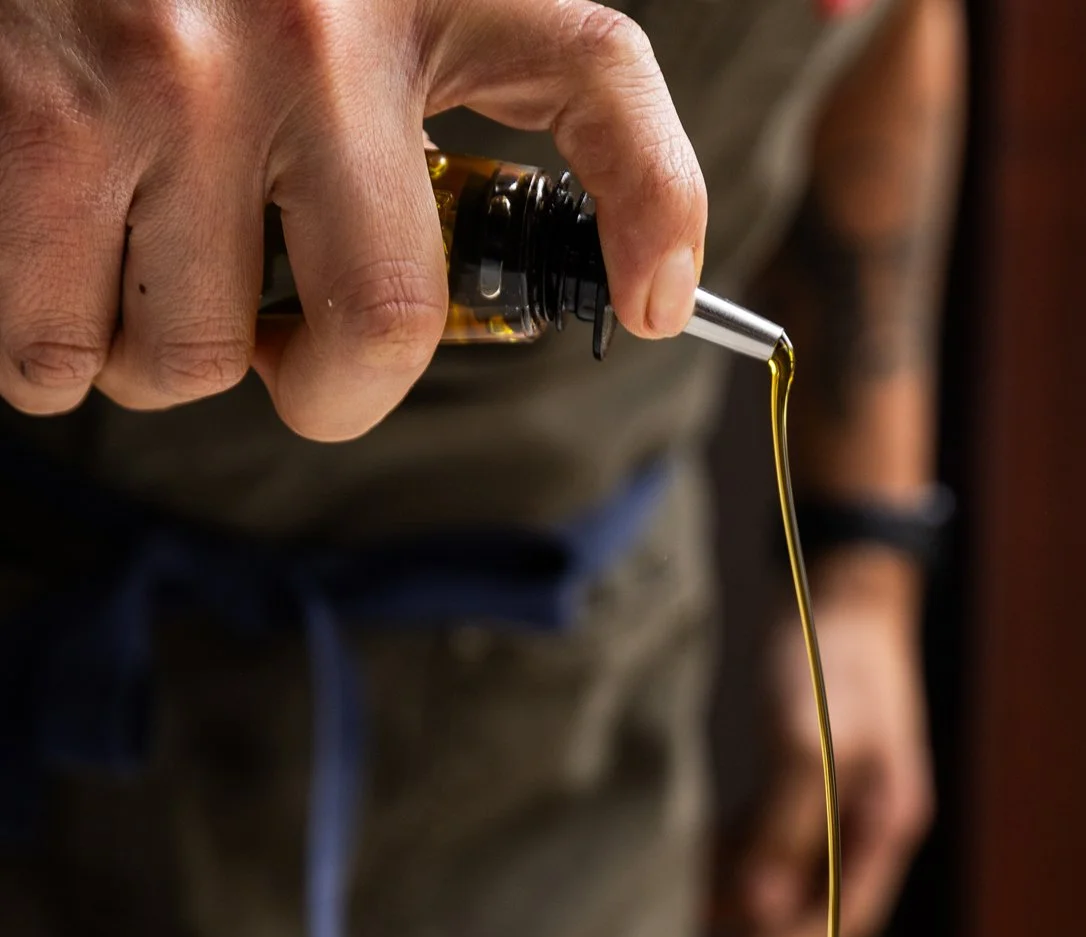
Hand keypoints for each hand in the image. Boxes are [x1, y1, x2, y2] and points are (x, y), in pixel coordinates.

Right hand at [0, 0, 704, 440]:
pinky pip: (56, 352)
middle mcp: (312, 26)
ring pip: (190, 361)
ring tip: (128, 255)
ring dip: (151, 353)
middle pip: (374, 331)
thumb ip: (464, 89)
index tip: (658, 306)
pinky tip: (45, 261)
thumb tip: (645, 297)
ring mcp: (175, 74)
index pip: (595, 72)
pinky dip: (44, 350)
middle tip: (269, 340)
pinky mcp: (42, 121)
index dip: (653, 208)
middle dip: (316, 386)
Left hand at [708, 548, 933, 936]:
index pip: (841, 923)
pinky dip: (735, 858)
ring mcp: (843, 805)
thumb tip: (758, 910)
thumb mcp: (805, 740)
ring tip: (680, 920)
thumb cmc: (829, 660)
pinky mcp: (813, 782)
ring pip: (790, 878)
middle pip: (817, 912)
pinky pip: (774, 841)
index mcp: (884, 825)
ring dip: (739, 903)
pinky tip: (692, 863)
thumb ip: (784, 825)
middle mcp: (868, 825)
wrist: (842, 591)